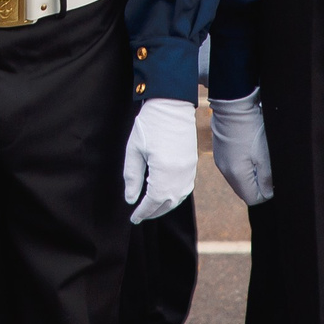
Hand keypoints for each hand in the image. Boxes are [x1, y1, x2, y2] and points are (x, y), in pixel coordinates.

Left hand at [123, 95, 199, 223]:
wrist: (172, 105)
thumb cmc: (150, 124)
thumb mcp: (134, 150)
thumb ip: (132, 177)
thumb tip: (131, 199)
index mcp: (164, 171)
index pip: (153, 201)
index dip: (143, 211)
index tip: (133, 218)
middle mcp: (180, 174)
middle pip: (168, 202)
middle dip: (154, 212)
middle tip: (140, 215)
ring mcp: (189, 169)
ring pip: (178, 197)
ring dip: (165, 205)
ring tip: (151, 208)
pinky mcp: (193, 163)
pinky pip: (186, 188)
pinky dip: (175, 196)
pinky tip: (165, 194)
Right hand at [209, 91, 273, 205]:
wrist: (233, 107)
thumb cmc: (251, 129)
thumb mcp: (265, 155)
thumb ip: (266, 178)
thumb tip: (268, 193)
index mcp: (237, 175)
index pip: (253, 199)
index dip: (266, 194)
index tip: (273, 181)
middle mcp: (226, 172)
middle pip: (244, 191)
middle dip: (258, 185)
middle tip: (268, 168)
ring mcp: (221, 163)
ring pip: (238, 180)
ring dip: (250, 175)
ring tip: (259, 158)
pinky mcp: (220, 154)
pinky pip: (232, 169)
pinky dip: (242, 167)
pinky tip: (249, 152)